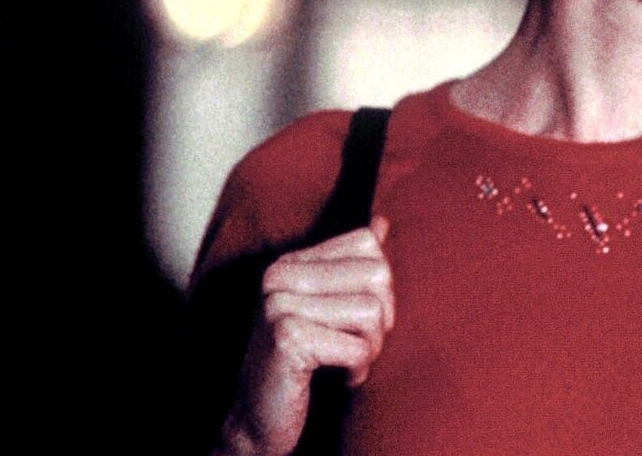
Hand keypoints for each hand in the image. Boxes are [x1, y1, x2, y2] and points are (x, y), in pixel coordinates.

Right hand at [217, 218, 394, 455]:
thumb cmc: (304, 362)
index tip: (358, 319)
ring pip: (372, 311)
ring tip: (346, 362)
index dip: (380, 287)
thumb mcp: (330, 307)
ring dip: (371, 348)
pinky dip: (358, 368)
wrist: (260, 418)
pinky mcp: (286, 337)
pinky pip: (358, 346)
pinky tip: (337, 378)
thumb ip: (352, 265)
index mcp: (291, 263)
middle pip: (377, 274)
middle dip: (380, 319)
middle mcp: (278, 276)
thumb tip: (381, 223)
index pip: (367, 244)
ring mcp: (278, 305)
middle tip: (355, 345)